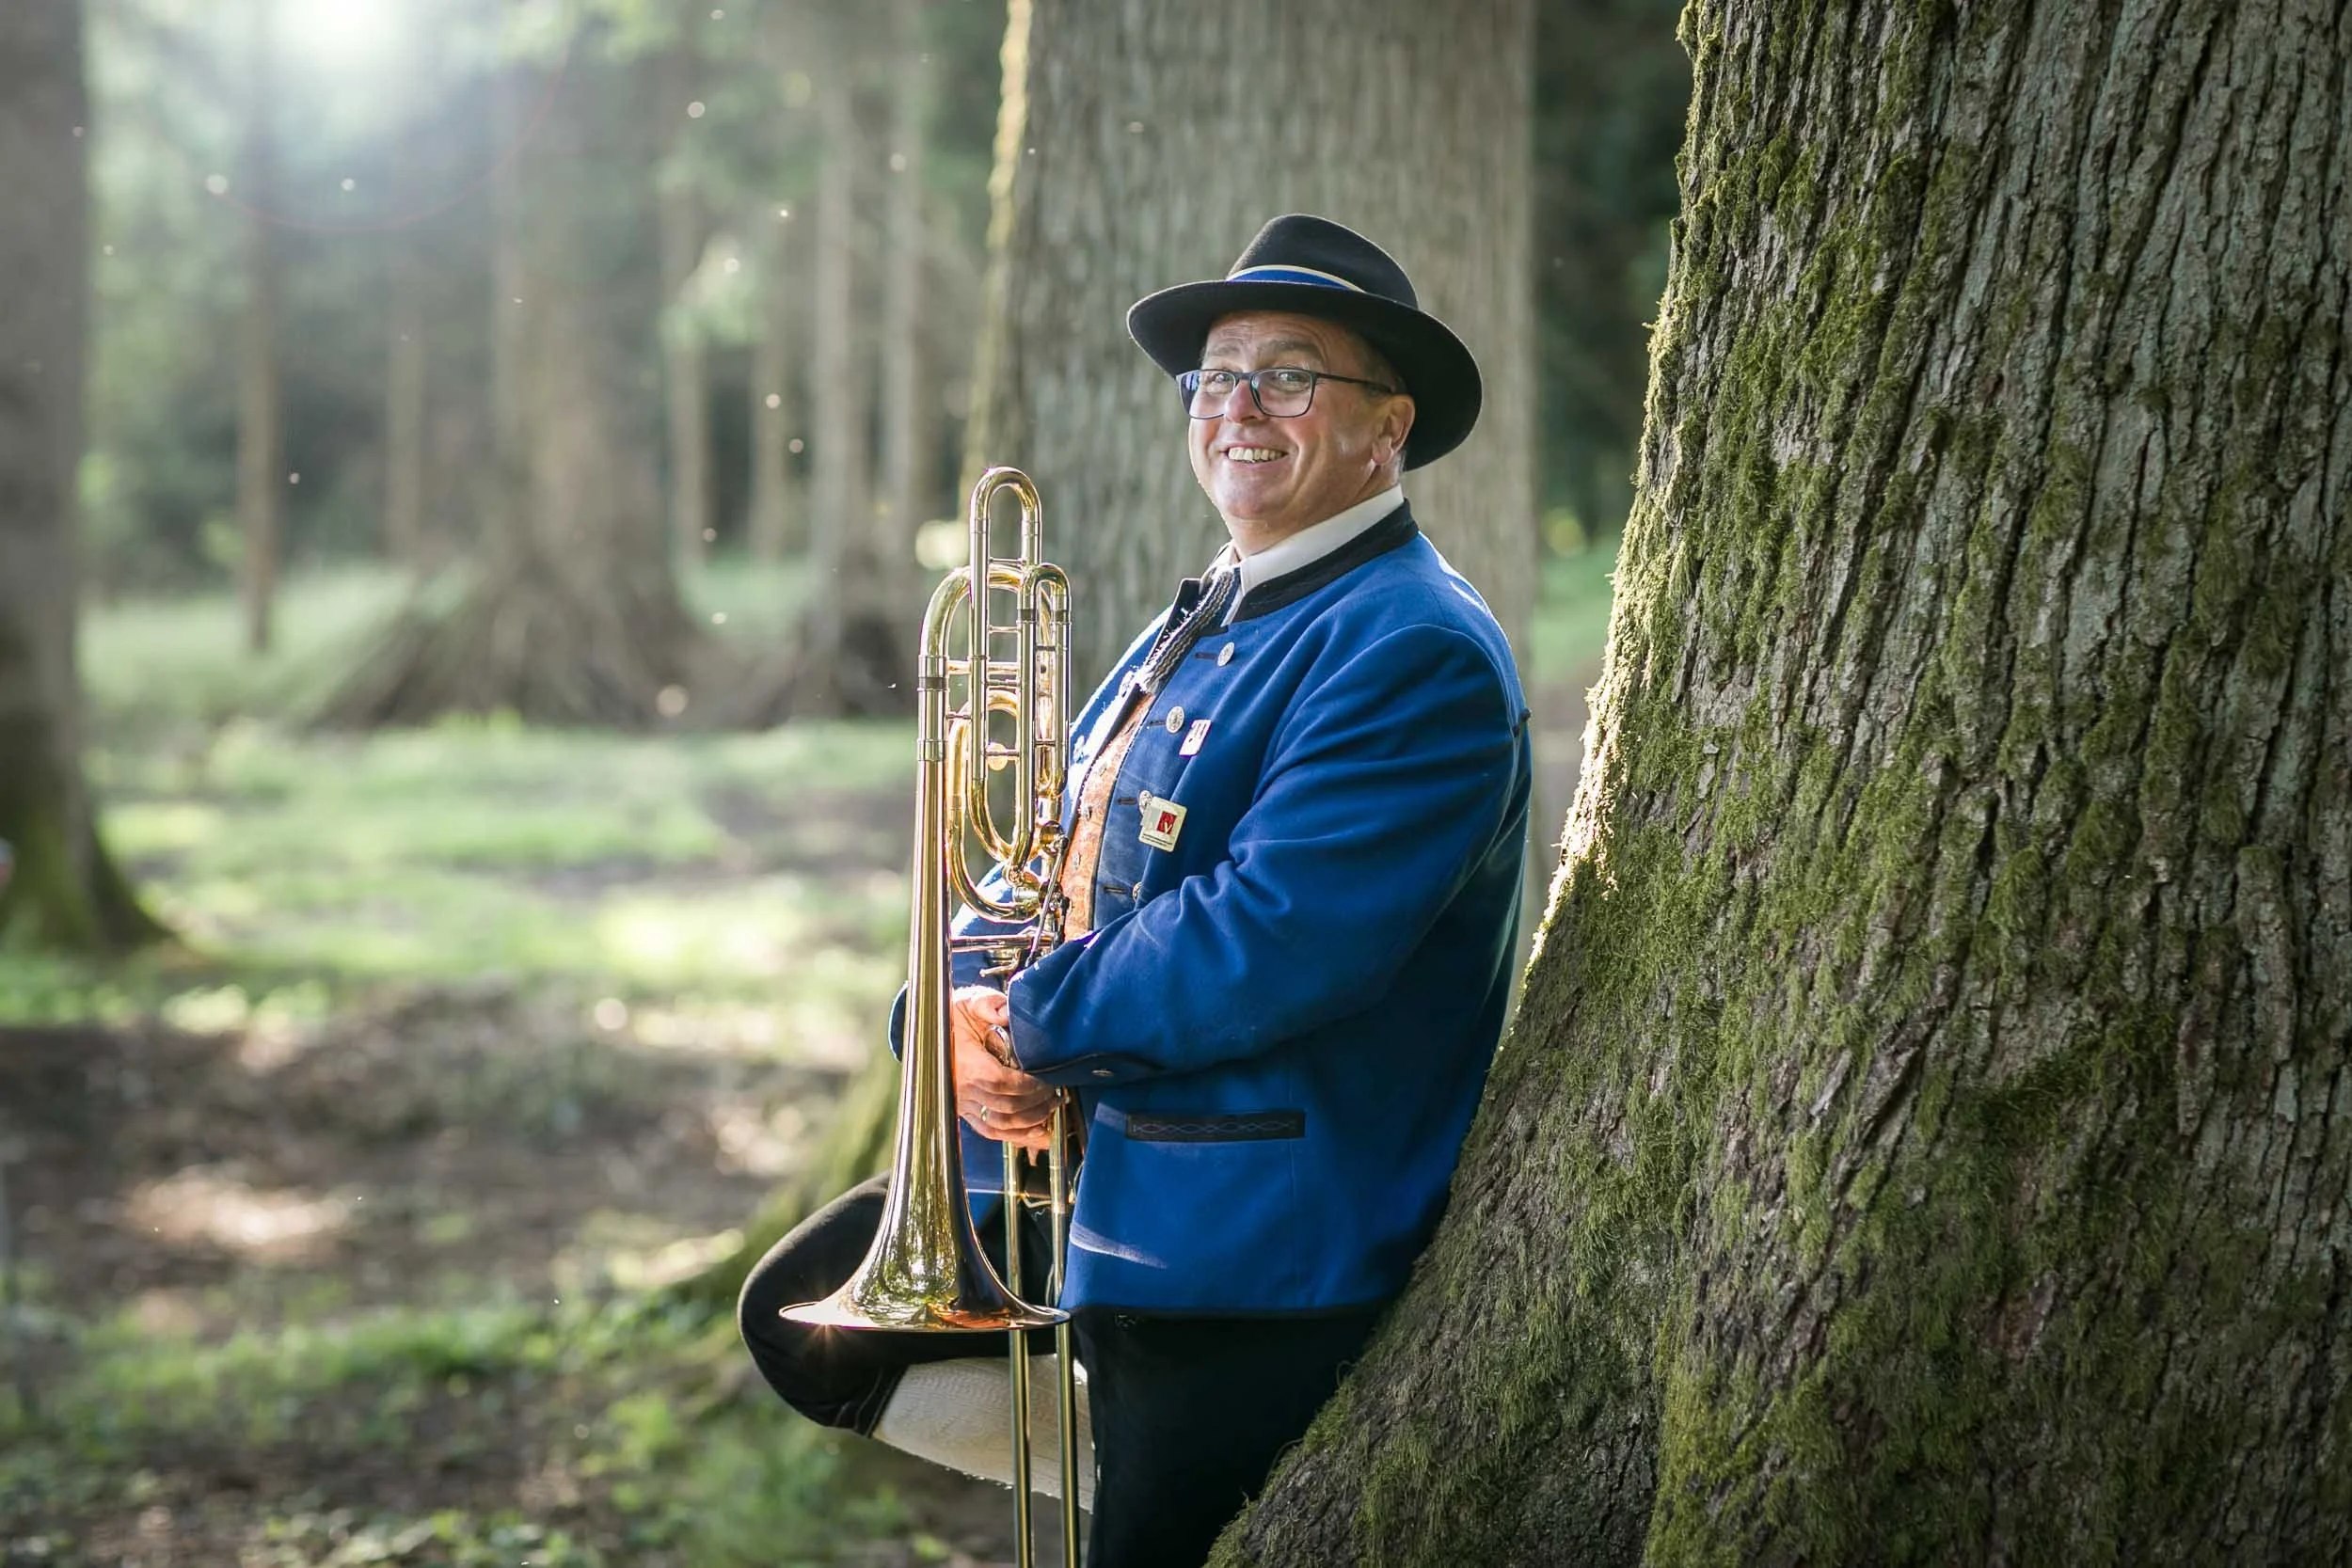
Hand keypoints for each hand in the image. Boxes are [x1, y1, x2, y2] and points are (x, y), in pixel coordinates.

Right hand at [950, 985, 1057, 1152]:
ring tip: (1050, 1109)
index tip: (1047, 1080)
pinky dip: (1015, 1137)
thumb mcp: (971, 1002)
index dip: (1028, 1086)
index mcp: (966, 1063)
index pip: (1000, 1082)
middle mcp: (962, 1089)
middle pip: (1005, 1107)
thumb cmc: (954, 1017)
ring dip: (1029, 1123)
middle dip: (1036, 1104)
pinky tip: (1036, 1134)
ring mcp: (962, 1103)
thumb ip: (990, 1005)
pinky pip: (989, 1131)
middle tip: (1056, 1094)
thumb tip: (1007, 1013)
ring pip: (998, 1125)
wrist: (931, 1031)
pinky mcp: (964, 1112)